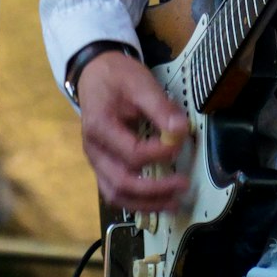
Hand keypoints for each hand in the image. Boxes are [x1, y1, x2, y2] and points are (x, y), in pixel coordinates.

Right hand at [76, 49, 190, 212]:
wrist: (95, 73)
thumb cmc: (117, 77)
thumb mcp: (140, 82)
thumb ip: (160, 107)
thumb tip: (181, 130)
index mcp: (99, 127)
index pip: (132, 153)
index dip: (159, 154)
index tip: (180, 144)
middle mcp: (93, 150)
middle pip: (122, 182)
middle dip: (155, 189)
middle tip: (183, 184)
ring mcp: (95, 161)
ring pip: (116, 194)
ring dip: (146, 203)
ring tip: (173, 202)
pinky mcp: (101, 165)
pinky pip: (115, 191)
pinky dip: (136, 200)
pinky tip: (156, 200)